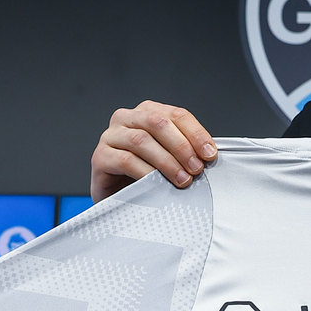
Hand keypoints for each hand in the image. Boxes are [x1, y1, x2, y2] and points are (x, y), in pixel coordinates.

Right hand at [89, 101, 216, 201]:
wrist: (119, 198)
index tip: (210, 154)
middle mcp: (127, 118)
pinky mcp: (100, 156)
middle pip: (158, 122)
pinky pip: (125, 160)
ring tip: (182, 179)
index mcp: (147, 112)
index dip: (196, 133)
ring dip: (166, 161)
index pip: (176, 114)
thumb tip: (209, 155)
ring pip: (141, 140)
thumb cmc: (145, 176)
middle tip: (196, 168)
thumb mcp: (169, 158)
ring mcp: (110, 136)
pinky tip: (157, 183)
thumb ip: (185, 150)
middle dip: (181, 146)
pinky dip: (145, 172)